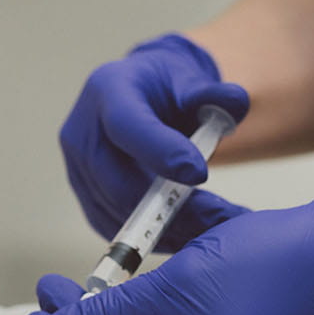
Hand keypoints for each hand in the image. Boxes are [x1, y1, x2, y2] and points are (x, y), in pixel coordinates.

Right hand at [60, 33, 251, 251]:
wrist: (142, 97)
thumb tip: (236, 101)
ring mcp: (78, 166)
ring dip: (165, 228)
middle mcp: (83, 130)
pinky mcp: (85, 193)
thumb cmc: (167, 87)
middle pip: (117, 181)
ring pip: (115, 210)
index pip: (126, 126)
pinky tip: (187, 234)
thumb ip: (215, 92)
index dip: (159, 153)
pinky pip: (112, 223)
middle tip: (218, 218)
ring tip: (212, 229)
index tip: (199, 174)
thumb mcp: (193, 79)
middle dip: (170, 207)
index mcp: (109, 89)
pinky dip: (150, 235)